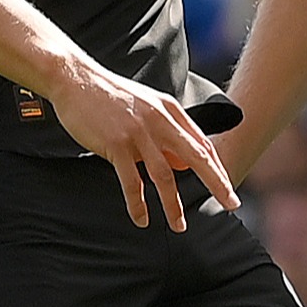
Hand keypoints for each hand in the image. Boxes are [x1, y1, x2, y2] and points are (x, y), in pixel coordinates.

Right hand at [45, 63, 240, 231]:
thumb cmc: (110, 96)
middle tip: (230, 204)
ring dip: (173, 205)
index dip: (217, 168)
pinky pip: (132, 181)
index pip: (202, 144)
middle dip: (216, 183)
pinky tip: (142, 219)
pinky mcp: (117, 144)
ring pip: (164, 175)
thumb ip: (165, 132)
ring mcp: (139, 133)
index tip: (227, 189)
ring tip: (179, 226)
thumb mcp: (146, 107)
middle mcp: (160, 121)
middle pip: (196, 157)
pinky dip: (138, 204)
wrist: (76, 80)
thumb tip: (182, 164)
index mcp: (170, 110)